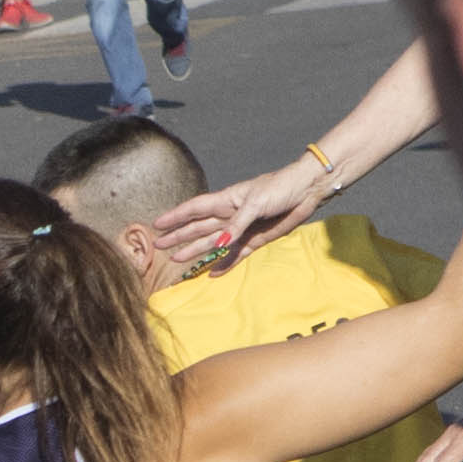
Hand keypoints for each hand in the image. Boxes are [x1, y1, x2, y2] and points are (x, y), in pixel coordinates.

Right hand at [151, 157, 331, 266]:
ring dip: (195, 250)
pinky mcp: (256, 240)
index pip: (194, 209)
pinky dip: (224, 264)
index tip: (157, 225)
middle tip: (159, 246)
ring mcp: (242, 229)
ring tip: (177, 258)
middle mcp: (230, 216)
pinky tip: (212, 273)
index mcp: (226, 201)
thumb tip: (218, 246)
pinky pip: (236, 255)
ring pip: (212, 242)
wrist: (306, 191)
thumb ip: (236, 225)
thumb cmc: (279, 188)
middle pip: (198, 227)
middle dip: (179, 235)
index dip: (175, 217)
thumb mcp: (256, 203)